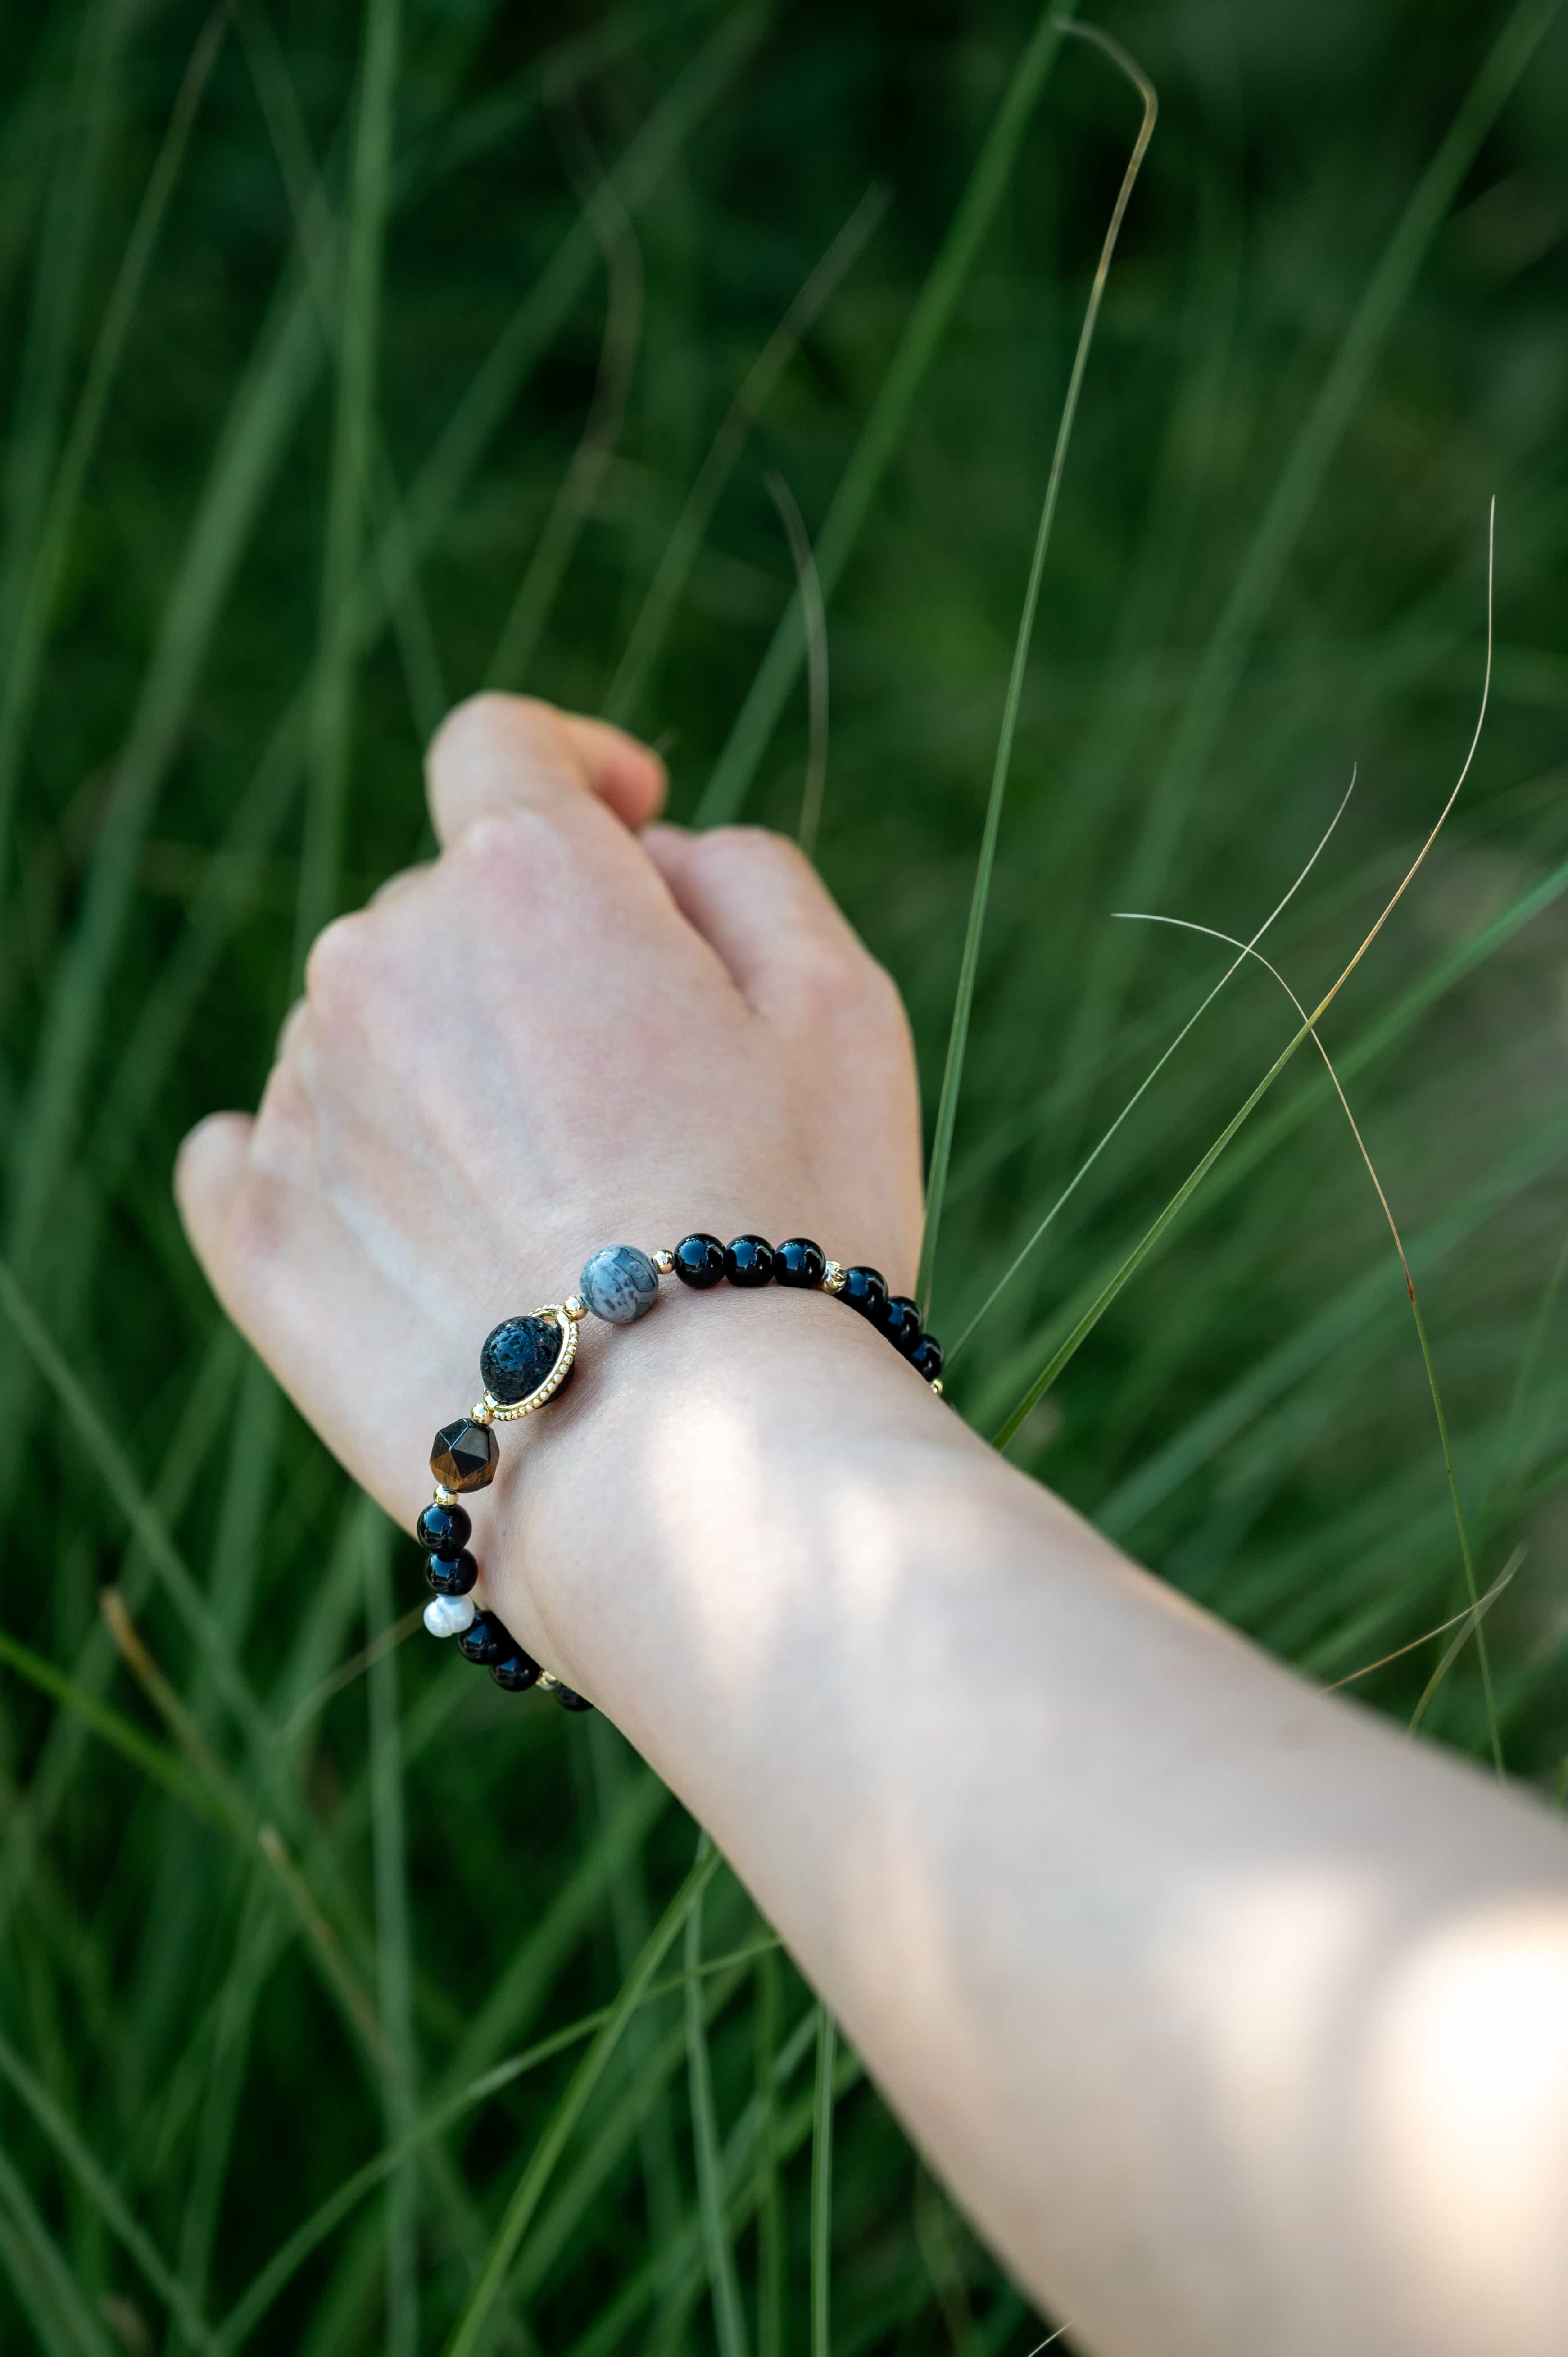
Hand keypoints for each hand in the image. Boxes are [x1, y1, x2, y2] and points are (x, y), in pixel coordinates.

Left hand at [174, 693, 923, 1547]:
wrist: (689, 1465)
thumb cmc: (793, 1225)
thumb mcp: (843, 1006)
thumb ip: (746, 875)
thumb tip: (654, 860)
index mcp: (524, 880)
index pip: (501, 747)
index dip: (573, 770)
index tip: (629, 828)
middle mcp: (381, 962)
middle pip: (446, 907)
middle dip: (536, 956)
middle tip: (639, 1085)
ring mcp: (306, 1102)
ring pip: (366, 1029)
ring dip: (447, 1067)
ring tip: (553, 1198)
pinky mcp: (260, 1237)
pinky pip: (254, 1147)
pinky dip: (319, 1153)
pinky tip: (392, 1208)